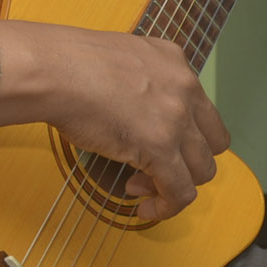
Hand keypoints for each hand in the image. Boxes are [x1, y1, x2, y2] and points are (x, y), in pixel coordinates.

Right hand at [0, 20, 229, 222]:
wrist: (53, 70)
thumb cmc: (66, 63)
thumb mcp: (119, 58)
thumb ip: (138, 80)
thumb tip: (131, 108)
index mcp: (175, 61)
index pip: (201, 109)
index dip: (184, 136)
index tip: (159, 146)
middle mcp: (185, 88)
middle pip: (212, 143)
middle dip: (187, 163)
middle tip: (153, 169)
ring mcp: (177, 119)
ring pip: (202, 171)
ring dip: (175, 185)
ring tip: (139, 186)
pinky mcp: (161, 148)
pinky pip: (180, 191)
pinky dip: (166, 206)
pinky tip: (145, 208)